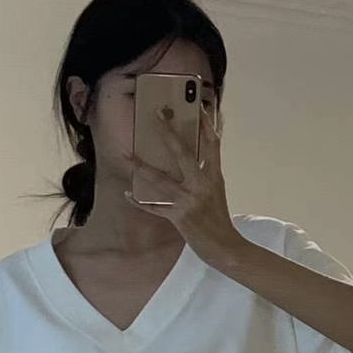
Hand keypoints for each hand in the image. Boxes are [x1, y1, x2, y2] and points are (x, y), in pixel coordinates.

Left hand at [125, 107, 242, 265]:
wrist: (226, 247)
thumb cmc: (220, 219)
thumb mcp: (217, 192)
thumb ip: (206, 174)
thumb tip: (196, 158)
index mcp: (214, 176)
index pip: (212, 144)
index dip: (206, 124)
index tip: (199, 105)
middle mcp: (202, 184)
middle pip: (183, 153)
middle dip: (168, 132)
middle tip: (156, 114)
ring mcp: (189, 200)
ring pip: (160, 178)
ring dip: (141, 167)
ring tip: (126, 155)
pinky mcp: (179, 216)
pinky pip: (154, 207)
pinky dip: (140, 202)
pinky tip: (127, 194)